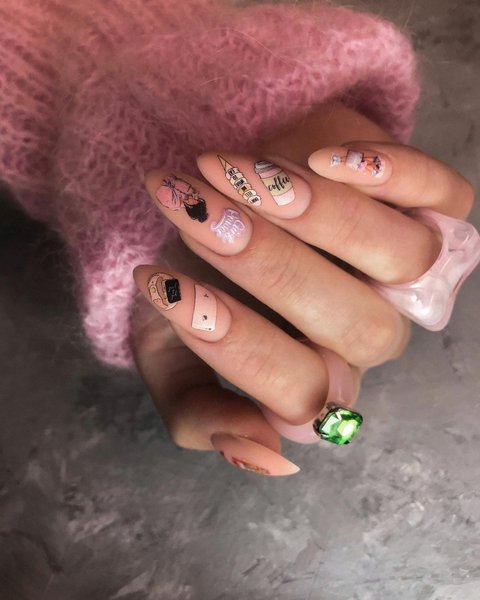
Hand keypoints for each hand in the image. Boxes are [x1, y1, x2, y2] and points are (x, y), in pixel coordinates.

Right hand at [131, 103, 473, 475]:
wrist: (221, 197)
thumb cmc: (197, 274)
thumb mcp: (169, 348)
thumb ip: (195, 410)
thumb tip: (262, 454)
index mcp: (315, 376)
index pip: (300, 392)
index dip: (237, 346)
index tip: (165, 288)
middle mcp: (370, 330)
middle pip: (360, 327)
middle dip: (271, 270)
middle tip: (202, 216)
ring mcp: (408, 270)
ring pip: (405, 260)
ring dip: (324, 219)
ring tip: (245, 177)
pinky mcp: (430, 204)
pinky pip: (444, 196)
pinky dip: (392, 175)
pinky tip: (322, 158)